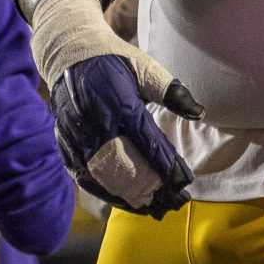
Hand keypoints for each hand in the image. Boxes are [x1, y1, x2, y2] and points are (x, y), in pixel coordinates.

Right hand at [28, 0, 202, 217]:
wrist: (68, 54)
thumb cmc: (114, 60)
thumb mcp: (145, 66)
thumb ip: (172, 91)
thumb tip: (198, 113)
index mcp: (119, 101)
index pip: (147, 141)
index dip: (166, 165)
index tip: (185, 182)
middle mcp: (95, 121)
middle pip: (126, 164)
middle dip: (152, 188)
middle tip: (175, 203)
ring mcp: (76, 134)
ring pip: (104, 175)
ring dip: (129, 195)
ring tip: (154, 209)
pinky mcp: (64, 143)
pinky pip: (83, 175)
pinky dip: (103, 192)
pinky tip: (124, 202)